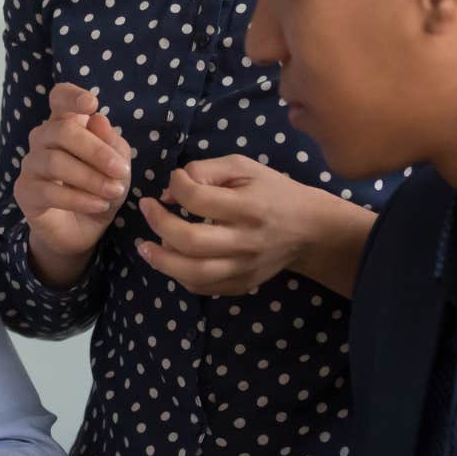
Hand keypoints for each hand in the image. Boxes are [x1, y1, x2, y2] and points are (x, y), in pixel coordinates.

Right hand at [12, 82, 132, 284]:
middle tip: (121, 171)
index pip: (59, 98)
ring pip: (55, 161)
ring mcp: (31, 165)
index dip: (71, 96)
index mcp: (66, 125)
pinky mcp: (25, 192)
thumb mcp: (118, 168)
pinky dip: (79, 198)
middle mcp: (43, 139)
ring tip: (113, 192)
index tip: (92, 105)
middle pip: (61, 131)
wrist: (82, 231)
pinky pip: (49, 191)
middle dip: (96, 151)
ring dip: (90, 178)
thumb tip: (98, 119)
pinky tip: (98, 205)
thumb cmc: (99, 190)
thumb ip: (113, 145)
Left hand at [136, 155, 372, 296]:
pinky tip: (171, 260)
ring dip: (161, 259)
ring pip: (194, 273)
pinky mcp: (243, 284)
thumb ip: (205, 170)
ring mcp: (244, 267)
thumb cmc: (273, 191)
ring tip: (145, 246)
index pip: (198, 198)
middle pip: (190, 241)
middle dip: (158, 223)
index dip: (177, 185)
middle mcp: (246, 241)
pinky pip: (203, 288)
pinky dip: (180, 277)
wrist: (311, 229)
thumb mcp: (244, 167)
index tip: (174, 181)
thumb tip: (169, 191)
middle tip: (146, 208)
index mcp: (248, 207)